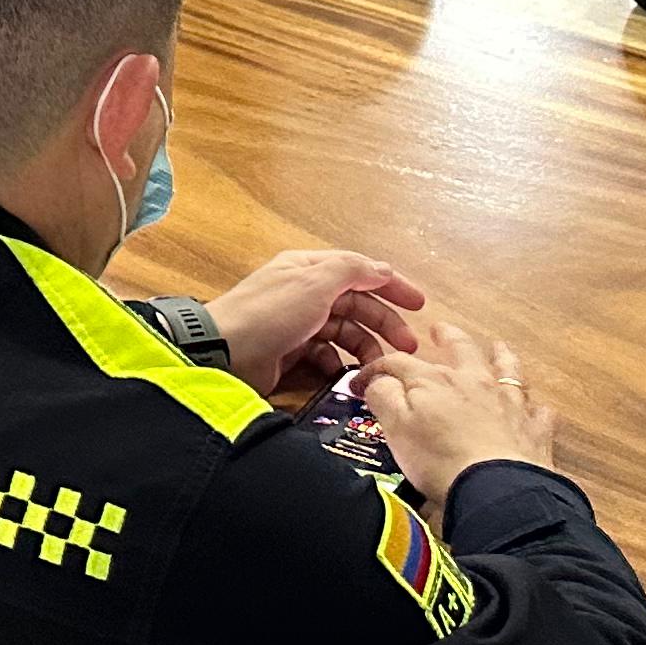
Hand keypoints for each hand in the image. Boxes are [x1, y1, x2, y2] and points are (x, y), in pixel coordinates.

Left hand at [204, 248, 426, 399]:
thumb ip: (352, 271)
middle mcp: (303, 292)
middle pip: (355, 304)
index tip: (420, 306)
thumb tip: (382, 269)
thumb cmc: (269, 314)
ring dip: (365, 347)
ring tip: (380, 367)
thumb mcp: (314, 283)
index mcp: (308, 268)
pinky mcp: (290, 352)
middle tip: (408, 349)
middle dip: (384, 324)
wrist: (225, 353)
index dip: (391, 286)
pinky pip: (325, 355)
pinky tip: (346, 375)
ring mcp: (296, 323)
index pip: (359, 271)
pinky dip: (339, 364)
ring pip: (343, 332)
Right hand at [357, 314, 557, 503]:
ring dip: (501, 356)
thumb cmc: (440, 459)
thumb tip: (376, 380)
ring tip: (498, 347)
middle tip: (439, 330)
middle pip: (460, 349)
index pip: (398, 362)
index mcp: (434, 380)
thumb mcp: (396, 427)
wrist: (497, 490)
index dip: (376, 369)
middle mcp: (474, 382)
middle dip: (447, 336)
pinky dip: (534, 407)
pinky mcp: (534, 429)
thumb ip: (384, 397)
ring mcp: (508, 403)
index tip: (362, 383)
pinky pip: (538, 411)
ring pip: (507, 370)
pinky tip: (534, 408)